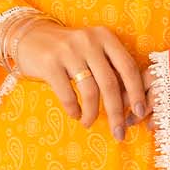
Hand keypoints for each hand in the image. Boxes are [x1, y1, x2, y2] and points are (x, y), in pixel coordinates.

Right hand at [12, 18, 148, 141]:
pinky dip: (74, 109)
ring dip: (92, 113)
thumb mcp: (92, 50)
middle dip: (117, 112)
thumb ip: (109, 68)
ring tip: (89, 123)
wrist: (30, 37)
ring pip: (90, 91)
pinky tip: (75, 114)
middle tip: (119, 133)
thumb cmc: (68, 50)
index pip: (127, 67)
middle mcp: (88, 41)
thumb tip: (130, 102)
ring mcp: (68, 51)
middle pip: (110, 83)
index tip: (140, 112)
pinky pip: (68, 94)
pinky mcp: (50, 63)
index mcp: (105, 37)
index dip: (136, 92)